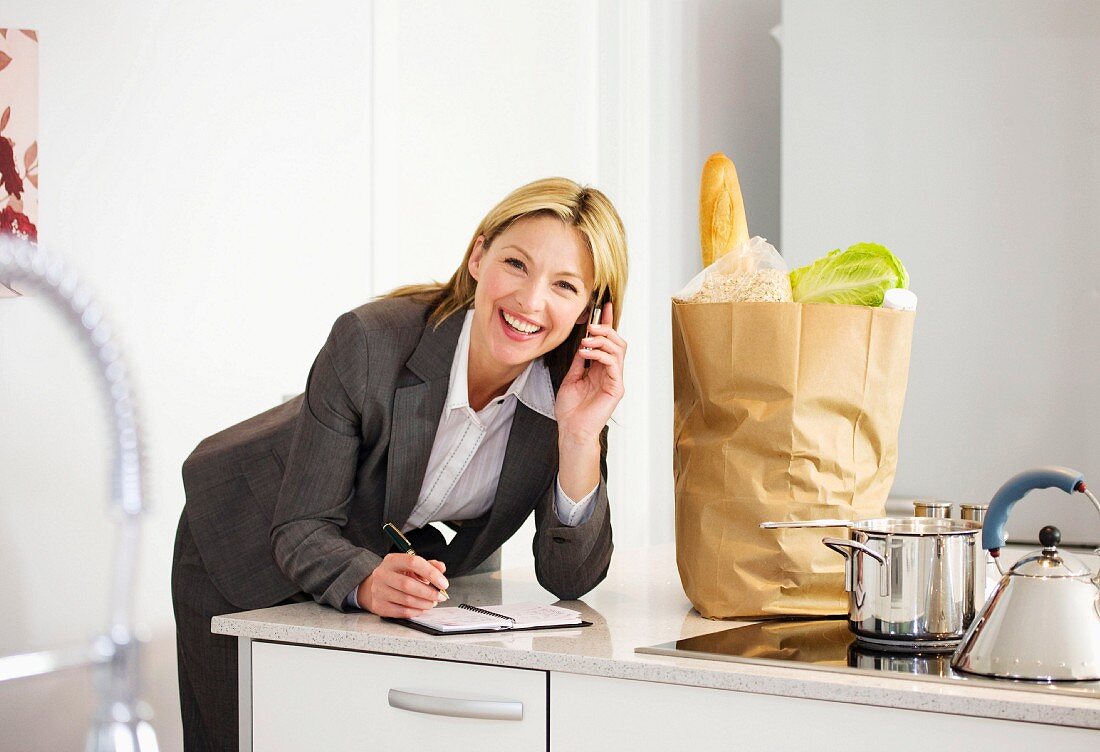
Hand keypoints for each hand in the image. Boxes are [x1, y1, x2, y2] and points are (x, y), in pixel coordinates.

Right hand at [356, 553, 448, 617]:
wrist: (376, 586)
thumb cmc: (398, 575)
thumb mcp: (412, 566)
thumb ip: (429, 565)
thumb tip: (441, 568)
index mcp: (392, 560)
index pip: (413, 562)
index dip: (431, 573)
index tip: (443, 583)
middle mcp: (382, 574)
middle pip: (408, 584)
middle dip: (429, 592)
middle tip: (440, 596)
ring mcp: (378, 590)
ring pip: (406, 600)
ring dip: (424, 603)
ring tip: (432, 603)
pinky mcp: (379, 605)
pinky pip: (401, 612)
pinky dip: (415, 611)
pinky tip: (422, 608)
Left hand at [555, 301, 625, 444]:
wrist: (571, 430)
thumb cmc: (571, 410)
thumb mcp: (571, 378)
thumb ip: (579, 361)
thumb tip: (581, 343)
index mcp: (600, 369)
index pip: (607, 342)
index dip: (607, 324)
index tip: (604, 307)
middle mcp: (610, 373)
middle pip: (617, 342)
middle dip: (605, 329)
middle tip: (590, 326)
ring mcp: (615, 380)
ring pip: (618, 349)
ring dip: (601, 340)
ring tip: (585, 342)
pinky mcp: (616, 388)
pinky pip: (614, 364)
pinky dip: (600, 354)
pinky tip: (586, 354)